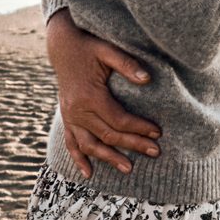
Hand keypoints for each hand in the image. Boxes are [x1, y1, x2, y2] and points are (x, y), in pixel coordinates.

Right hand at [46, 9, 161, 177]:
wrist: (62, 45)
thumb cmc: (88, 46)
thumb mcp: (107, 50)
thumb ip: (127, 64)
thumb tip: (147, 79)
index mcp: (89, 96)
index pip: (119, 120)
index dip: (139, 128)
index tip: (158, 132)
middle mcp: (77, 110)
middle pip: (108, 135)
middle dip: (133, 145)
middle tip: (155, 152)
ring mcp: (69, 116)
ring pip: (89, 145)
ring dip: (108, 159)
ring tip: (129, 169)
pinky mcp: (66, 117)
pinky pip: (70, 143)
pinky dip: (78, 159)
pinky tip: (89, 174)